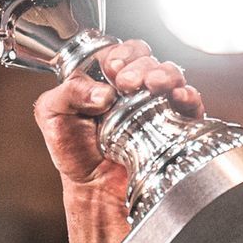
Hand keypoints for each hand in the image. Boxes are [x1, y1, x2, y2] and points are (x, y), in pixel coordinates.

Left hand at [33, 40, 205, 242]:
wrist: (94, 190)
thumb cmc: (73, 152)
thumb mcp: (53, 114)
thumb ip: (68, 91)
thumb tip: (103, 91)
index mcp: (104, 78)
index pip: (119, 51)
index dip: (119, 54)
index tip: (112, 68)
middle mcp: (132, 87)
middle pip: (147, 58)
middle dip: (140, 64)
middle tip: (127, 83)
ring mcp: (155, 104)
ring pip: (169, 74)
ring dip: (164, 74)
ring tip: (152, 86)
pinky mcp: (174, 123)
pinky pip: (190, 103)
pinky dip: (188, 95)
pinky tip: (178, 97)